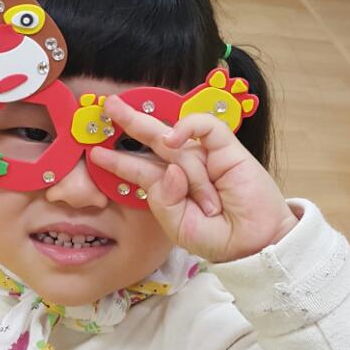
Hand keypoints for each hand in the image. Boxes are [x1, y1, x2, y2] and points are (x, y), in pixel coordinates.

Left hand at [91, 98, 297, 262]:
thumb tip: (170, 169)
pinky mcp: (226, 148)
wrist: (254, 244)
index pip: (140, 167)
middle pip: (153, 139)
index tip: (95, 153)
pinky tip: (173, 137)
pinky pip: (204, 127)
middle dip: (130, 122)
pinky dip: (187, 127)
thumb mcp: (179, 226)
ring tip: (166, 163)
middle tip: (109, 106)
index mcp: (170, 187)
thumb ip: (165, 201)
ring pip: (176, 144)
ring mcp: (205, 156)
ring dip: (171, 158)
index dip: (118, 160)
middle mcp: (185, 167)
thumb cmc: (218, 238)